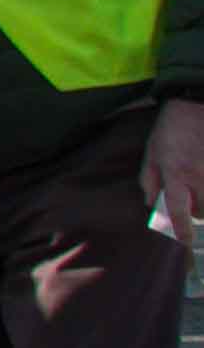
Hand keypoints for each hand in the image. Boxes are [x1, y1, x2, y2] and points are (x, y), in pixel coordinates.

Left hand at [145, 100, 203, 239]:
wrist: (196, 105)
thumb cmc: (171, 130)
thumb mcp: (151, 154)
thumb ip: (149, 182)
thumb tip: (152, 207)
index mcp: (175, 173)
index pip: (177, 210)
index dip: (181, 231)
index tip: (184, 242)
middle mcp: (199, 176)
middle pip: (203, 212)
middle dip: (198, 212)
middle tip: (192, 199)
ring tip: (199, 186)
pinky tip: (203, 177)